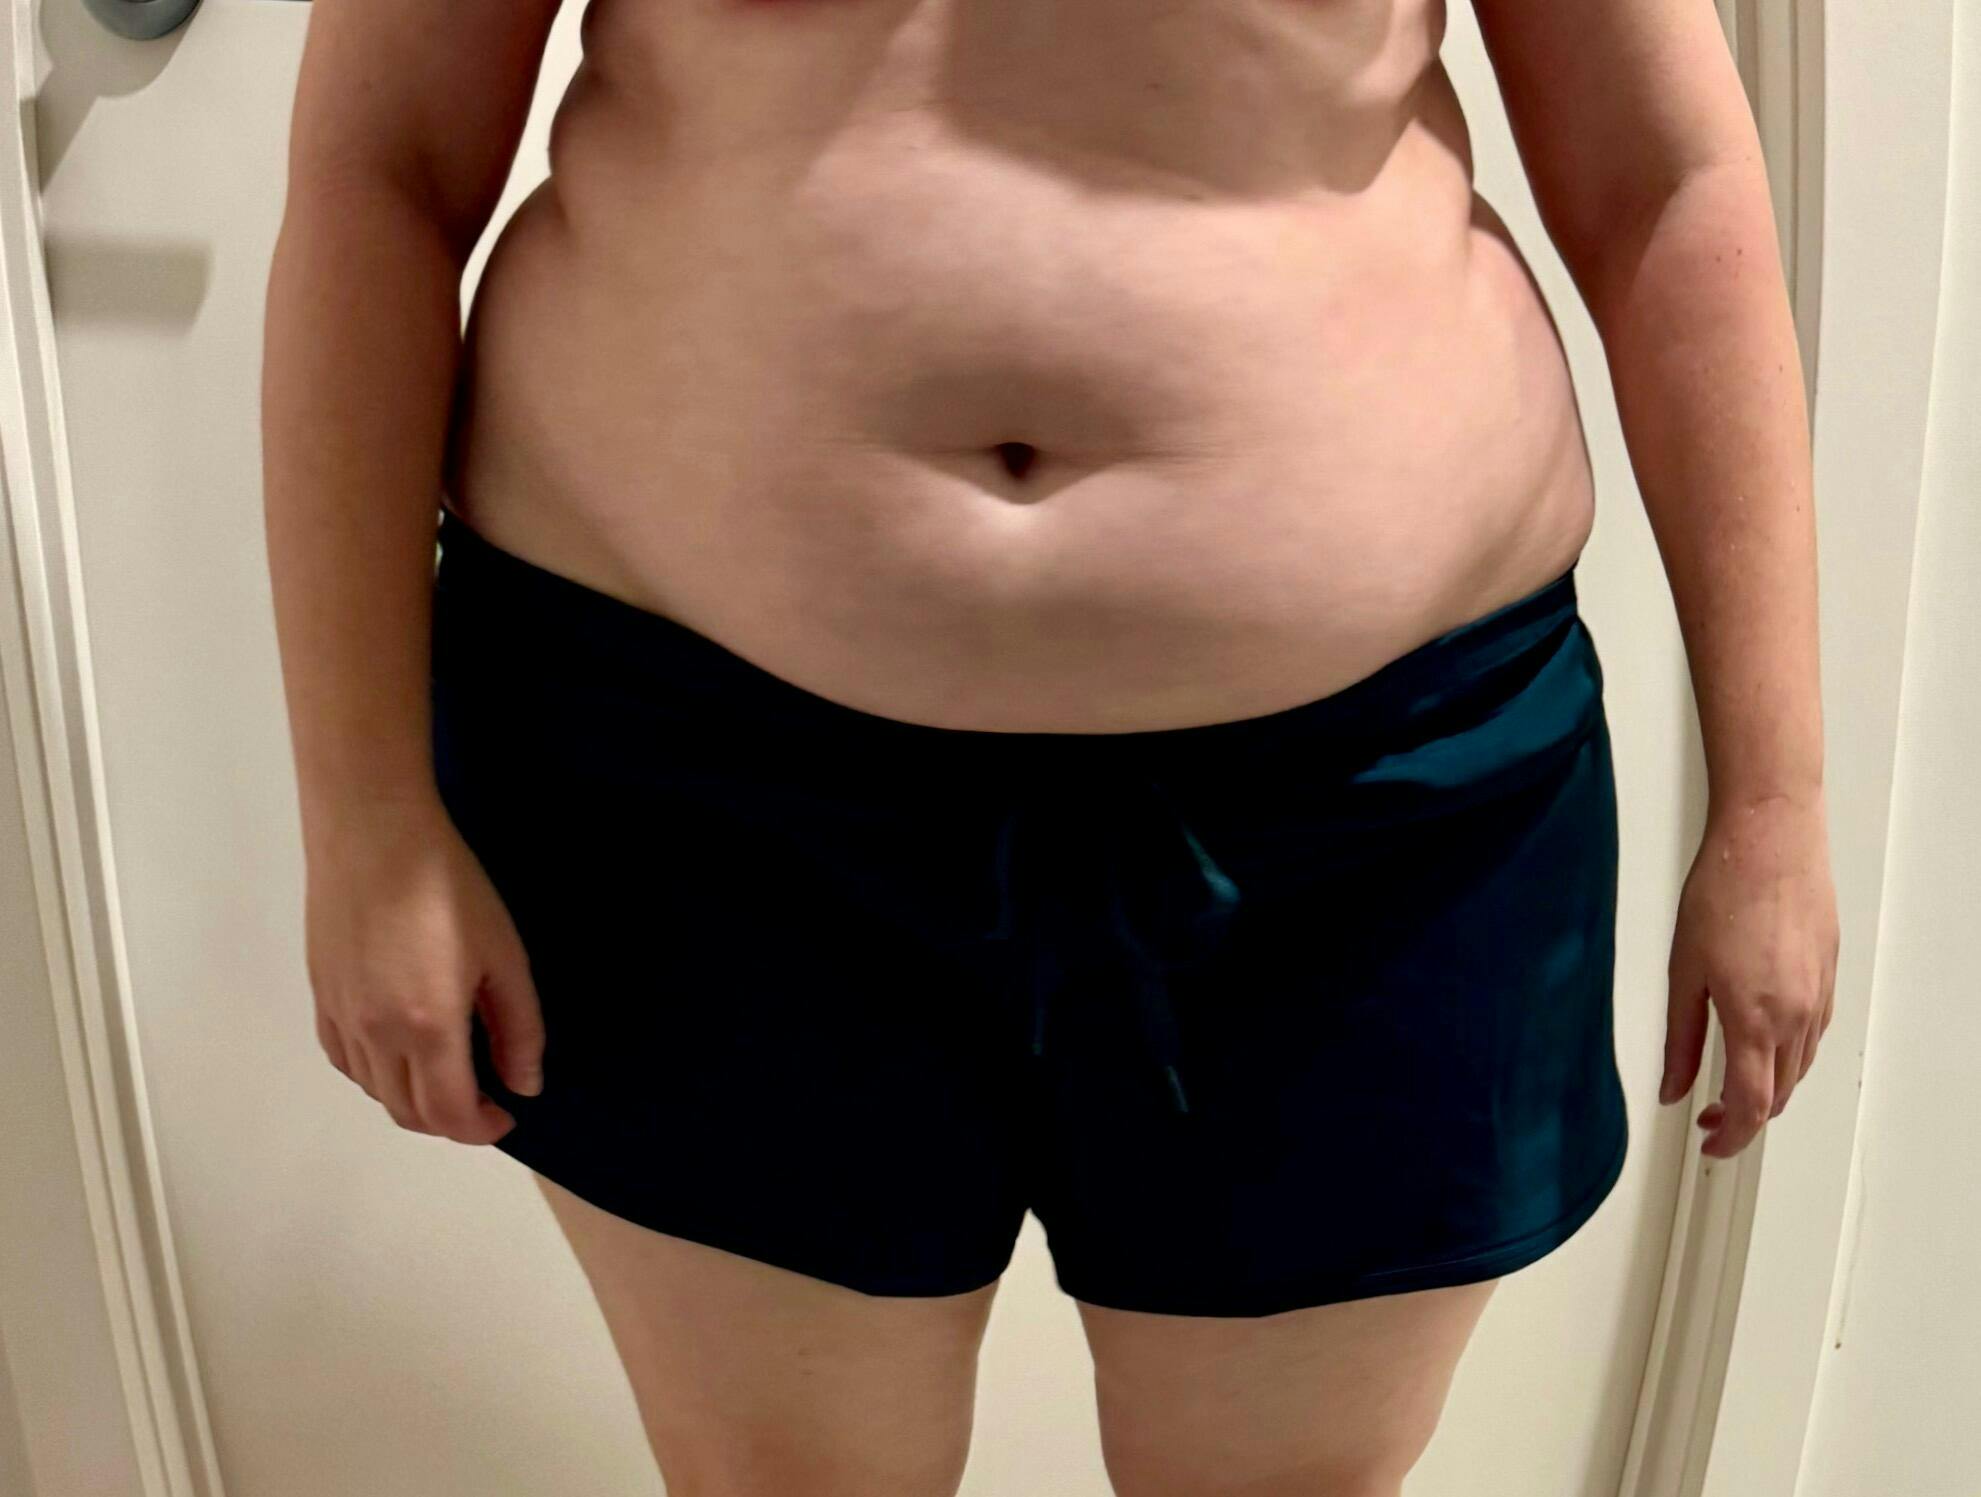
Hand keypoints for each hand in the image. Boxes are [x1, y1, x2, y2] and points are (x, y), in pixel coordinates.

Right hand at [303, 794, 544, 1143]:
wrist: (374, 835)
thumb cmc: (448, 888)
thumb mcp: (504, 957)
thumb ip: (519, 1028)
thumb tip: (524, 1084)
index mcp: (426, 1027)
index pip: (447, 1114)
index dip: (480, 1129)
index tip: (506, 1113)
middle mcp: (375, 1034)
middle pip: (408, 1113)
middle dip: (451, 1121)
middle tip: (484, 1099)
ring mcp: (340, 1017)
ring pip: (375, 1091)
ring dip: (414, 1101)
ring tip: (450, 1076)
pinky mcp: (321, 997)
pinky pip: (346, 1061)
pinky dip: (377, 1077)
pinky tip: (402, 1054)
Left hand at [1659, 789, 1838, 1157]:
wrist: (1770, 840)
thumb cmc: (1723, 891)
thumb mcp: (1683, 971)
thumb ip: (1679, 1039)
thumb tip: (1671, 1088)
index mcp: (1754, 1018)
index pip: (1751, 1106)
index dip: (1730, 1137)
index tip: (1709, 1145)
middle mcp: (1795, 1015)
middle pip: (1780, 1094)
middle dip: (1745, 1116)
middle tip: (1707, 1117)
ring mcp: (1817, 997)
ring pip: (1799, 1067)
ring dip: (1769, 1087)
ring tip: (1729, 1084)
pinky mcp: (1827, 977)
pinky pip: (1812, 1035)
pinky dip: (1787, 1055)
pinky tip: (1760, 1043)